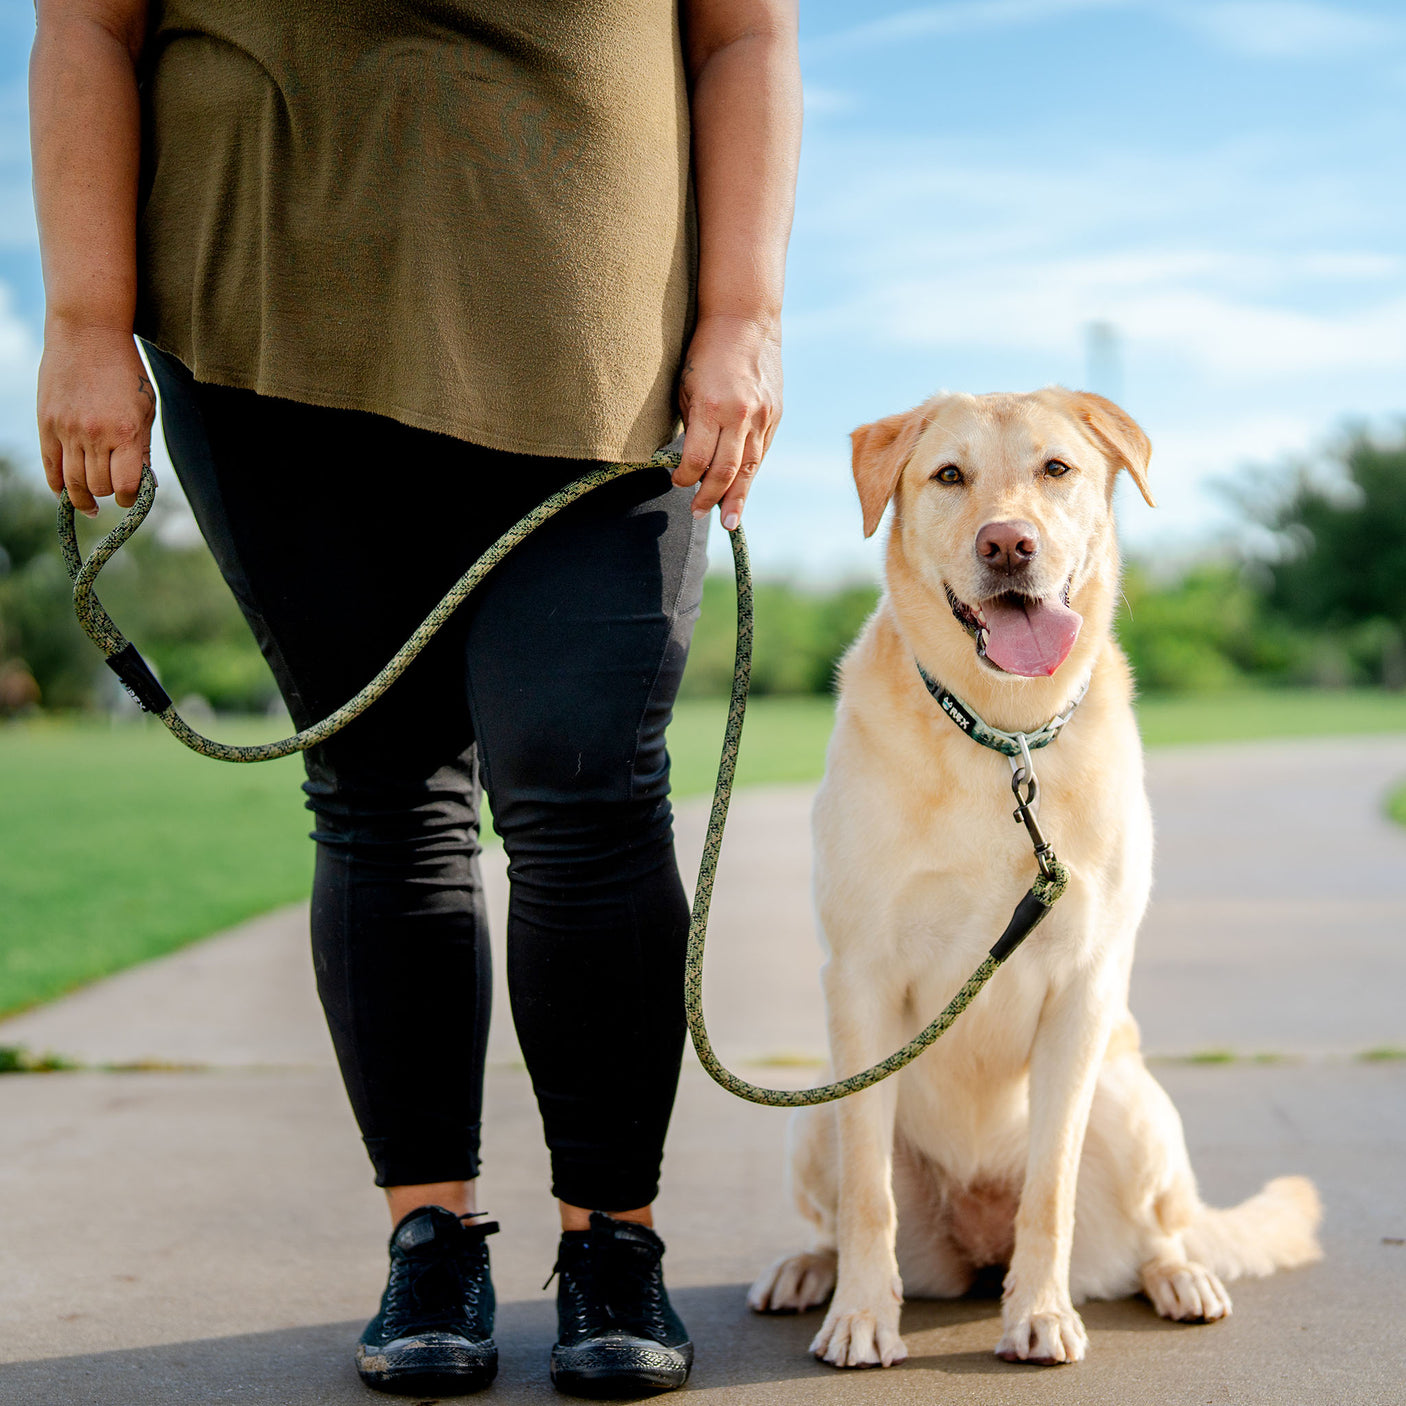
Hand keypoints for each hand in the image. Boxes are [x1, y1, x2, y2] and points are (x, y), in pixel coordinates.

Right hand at [37, 320, 154, 517]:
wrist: (88, 333)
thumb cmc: (125, 371)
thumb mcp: (145, 409)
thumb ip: (143, 447)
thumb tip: (144, 484)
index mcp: (126, 432)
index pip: (126, 485)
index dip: (130, 498)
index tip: (132, 496)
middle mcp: (94, 434)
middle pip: (100, 486)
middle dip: (110, 493)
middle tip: (114, 491)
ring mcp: (67, 430)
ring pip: (74, 482)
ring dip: (85, 498)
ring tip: (91, 505)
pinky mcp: (46, 423)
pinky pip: (49, 466)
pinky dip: (58, 486)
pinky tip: (67, 494)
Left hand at [673, 312, 781, 529]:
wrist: (745, 322)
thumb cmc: (705, 353)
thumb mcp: (687, 387)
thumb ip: (692, 426)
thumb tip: (690, 461)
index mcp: (711, 406)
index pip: (698, 459)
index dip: (686, 478)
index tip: (678, 484)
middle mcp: (739, 414)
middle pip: (726, 471)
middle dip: (711, 498)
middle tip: (699, 515)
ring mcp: (761, 415)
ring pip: (749, 467)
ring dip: (736, 497)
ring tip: (728, 520)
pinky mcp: (774, 414)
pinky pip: (760, 451)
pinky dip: (749, 472)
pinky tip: (741, 488)